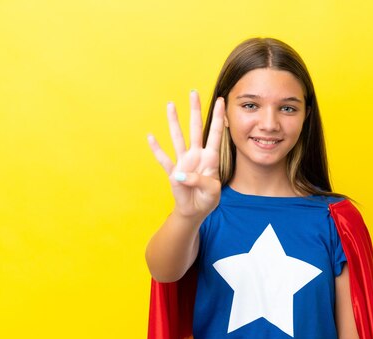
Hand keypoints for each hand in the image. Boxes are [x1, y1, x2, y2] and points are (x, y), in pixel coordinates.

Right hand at [148, 90, 224, 218]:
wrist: (194, 211)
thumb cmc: (207, 200)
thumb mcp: (211, 192)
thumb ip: (200, 182)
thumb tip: (181, 174)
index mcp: (210, 158)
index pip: (215, 134)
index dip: (218, 118)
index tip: (221, 100)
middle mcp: (197, 155)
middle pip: (196, 128)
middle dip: (195, 110)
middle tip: (193, 92)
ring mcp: (184, 162)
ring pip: (178, 137)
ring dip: (174, 122)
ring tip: (171, 105)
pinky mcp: (172, 172)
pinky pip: (163, 159)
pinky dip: (156, 149)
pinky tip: (151, 137)